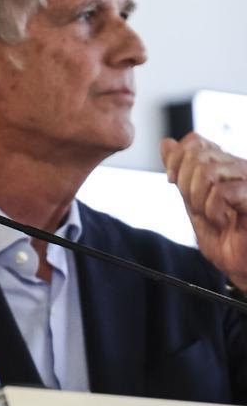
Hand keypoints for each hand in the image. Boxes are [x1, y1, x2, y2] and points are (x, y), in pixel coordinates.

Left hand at [161, 133, 246, 288]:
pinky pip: (222, 192)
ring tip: (210, 214)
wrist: (241, 265)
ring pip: (208, 170)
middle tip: (196, 205)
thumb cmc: (223, 237)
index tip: (172, 181)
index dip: (177, 158)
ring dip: (198, 198)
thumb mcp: (192, 201)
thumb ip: (180, 172)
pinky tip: (223, 221)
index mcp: (223, 166)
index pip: (195, 140)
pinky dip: (213, 210)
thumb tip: (166, 143)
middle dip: (185, 183)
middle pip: (197, 153)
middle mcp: (238, 168)